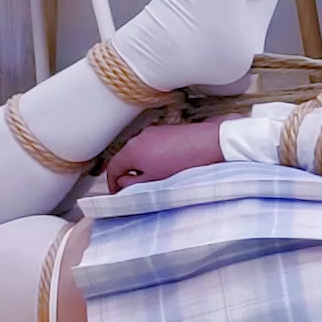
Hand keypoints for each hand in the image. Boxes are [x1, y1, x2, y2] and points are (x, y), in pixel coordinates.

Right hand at [106, 120, 232, 192]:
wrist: (209, 144)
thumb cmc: (182, 163)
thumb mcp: (153, 181)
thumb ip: (133, 184)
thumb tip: (124, 183)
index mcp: (131, 150)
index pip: (112, 167)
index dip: (112, 183)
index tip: (117, 192)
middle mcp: (138, 137)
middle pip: (125, 158)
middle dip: (128, 173)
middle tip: (135, 187)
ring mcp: (152, 131)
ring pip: (139, 150)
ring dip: (141, 164)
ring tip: (154, 177)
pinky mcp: (165, 129)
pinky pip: (152, 144)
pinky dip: (152, 155)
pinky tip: (167, 165)